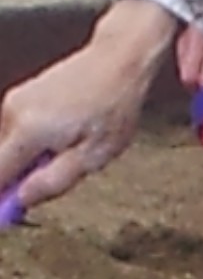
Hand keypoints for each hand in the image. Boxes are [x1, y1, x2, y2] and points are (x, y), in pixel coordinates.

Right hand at [0, 0, 180, 210]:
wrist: (116, 62)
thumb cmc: (112, 109)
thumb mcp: (92, 157)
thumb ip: (52, 182)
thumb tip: (22, 201)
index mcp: (28, 131)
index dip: (0, 199)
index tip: (8, 216)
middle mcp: (12, 113)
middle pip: (3, 163)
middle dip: (23, 179)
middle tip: (60, 175)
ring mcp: (13, 101)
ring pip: (12, 148)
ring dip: (33, 160)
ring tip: (71, 147)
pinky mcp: (20, 96)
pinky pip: (19, 132)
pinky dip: (35, 143)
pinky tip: (66, 134)